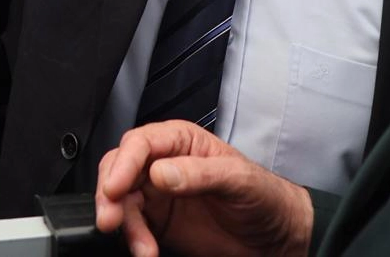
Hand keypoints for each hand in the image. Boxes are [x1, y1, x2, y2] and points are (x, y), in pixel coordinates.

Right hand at [94, 122, 313, 256]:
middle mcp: (164, 164)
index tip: (116, 188)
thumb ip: (201, 173)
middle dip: (111, 193)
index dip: (124, 163)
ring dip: (123, 222)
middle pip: (121, 169)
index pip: (141, 143)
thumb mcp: (240, 180)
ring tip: (139, 245)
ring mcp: (159, 195)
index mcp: (182, 142)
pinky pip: (134, 227)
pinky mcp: (159, 223)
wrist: (278, 240)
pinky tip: (146, 251)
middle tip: (111, 217)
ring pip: (122, 200)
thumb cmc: (266, 198)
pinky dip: (133, 240)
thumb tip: (160, 173)